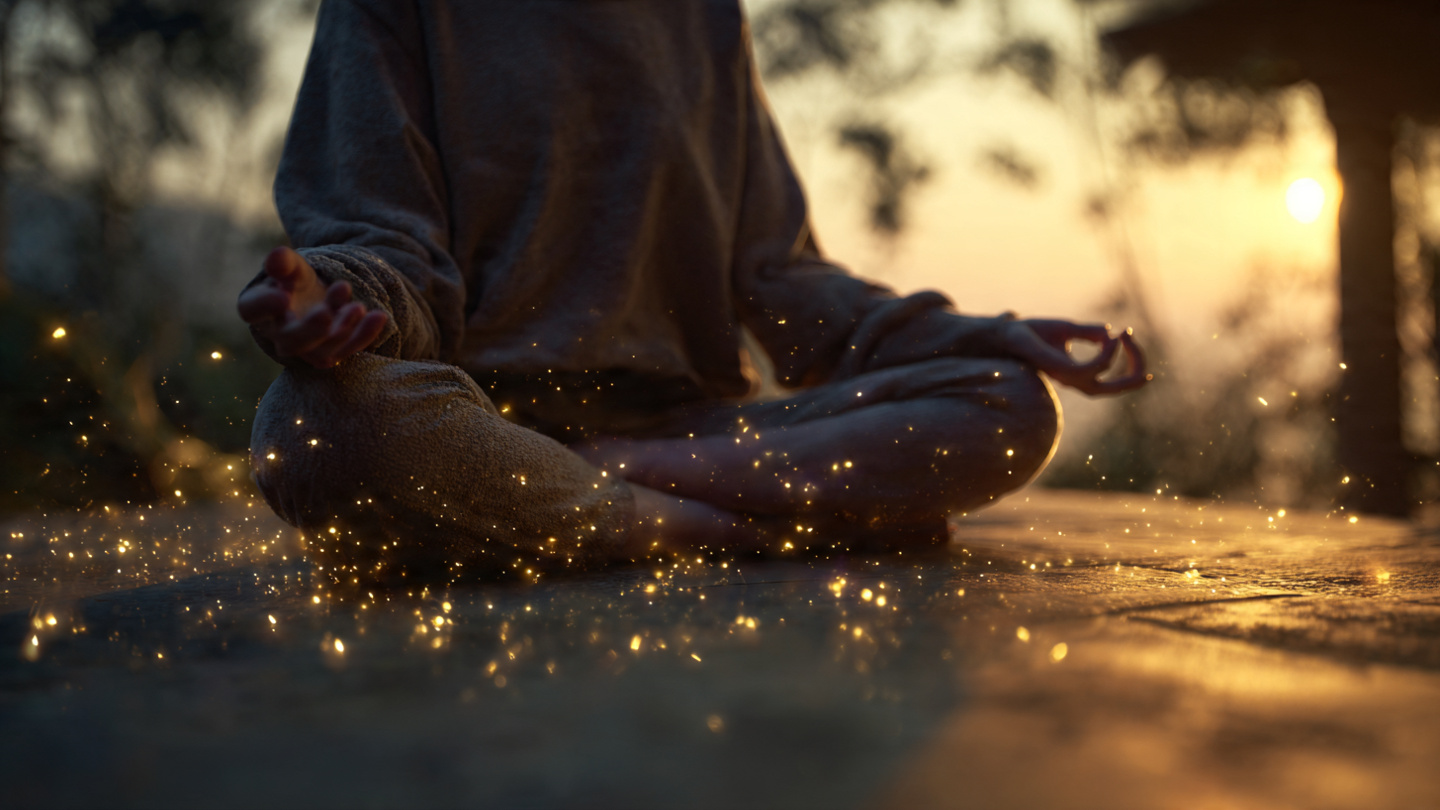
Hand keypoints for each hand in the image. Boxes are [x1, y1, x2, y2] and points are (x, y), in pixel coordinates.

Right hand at [237, 247, 387, 368]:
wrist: (316, 298)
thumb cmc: (295, 281)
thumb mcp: (291, 266)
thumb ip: (284, 262)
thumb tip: (277, 256)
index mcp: (258, 308)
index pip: (252, 310)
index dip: (265, 305)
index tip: (283, 296)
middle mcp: (279, 334)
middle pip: (291, 341)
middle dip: (310, 329)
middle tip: (325, 313)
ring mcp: (307, 348)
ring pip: (322, 349)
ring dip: (342, 330)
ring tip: (357, 307)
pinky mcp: (332, 353)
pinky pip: (348, 350)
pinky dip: (365, 335)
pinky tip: (378, 316)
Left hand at [1001, 318, 1149, 394]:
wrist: (1008, 332)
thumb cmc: (1033, 332)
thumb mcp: (1068, 329)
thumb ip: (1089, 332)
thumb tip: (1110, 331)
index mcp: (1077, 373)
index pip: (1110, 379)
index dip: (1128, 366)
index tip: (1131, 337)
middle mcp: (1074, 380)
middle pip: (1115, 389)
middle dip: (1135, 373)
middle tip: (1138, 346)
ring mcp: (1068, 377)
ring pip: (1107, 384)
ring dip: (1124, 360)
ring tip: (1125, 335)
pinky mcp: (1062, 370)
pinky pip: (1094, 368)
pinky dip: (1107, 354)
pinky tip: (1112, 337)